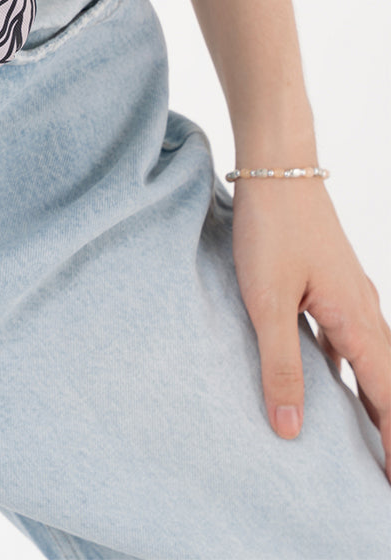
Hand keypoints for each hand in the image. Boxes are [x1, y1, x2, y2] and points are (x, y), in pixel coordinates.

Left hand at [231, 162, 390, 482]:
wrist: (276, 166)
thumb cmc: (272, 228)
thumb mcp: (267, 300)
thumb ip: (280, 364)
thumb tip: (290, 430)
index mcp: (359, 324)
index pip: (390, 403)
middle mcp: (365, 315)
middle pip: (390, 389)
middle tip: (384, 479)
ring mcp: (350, 299)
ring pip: (371, 365)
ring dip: (373, 405)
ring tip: (365, 445)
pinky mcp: (329, 286)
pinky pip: (348, 343)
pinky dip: (349, 375)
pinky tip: (329, 387)